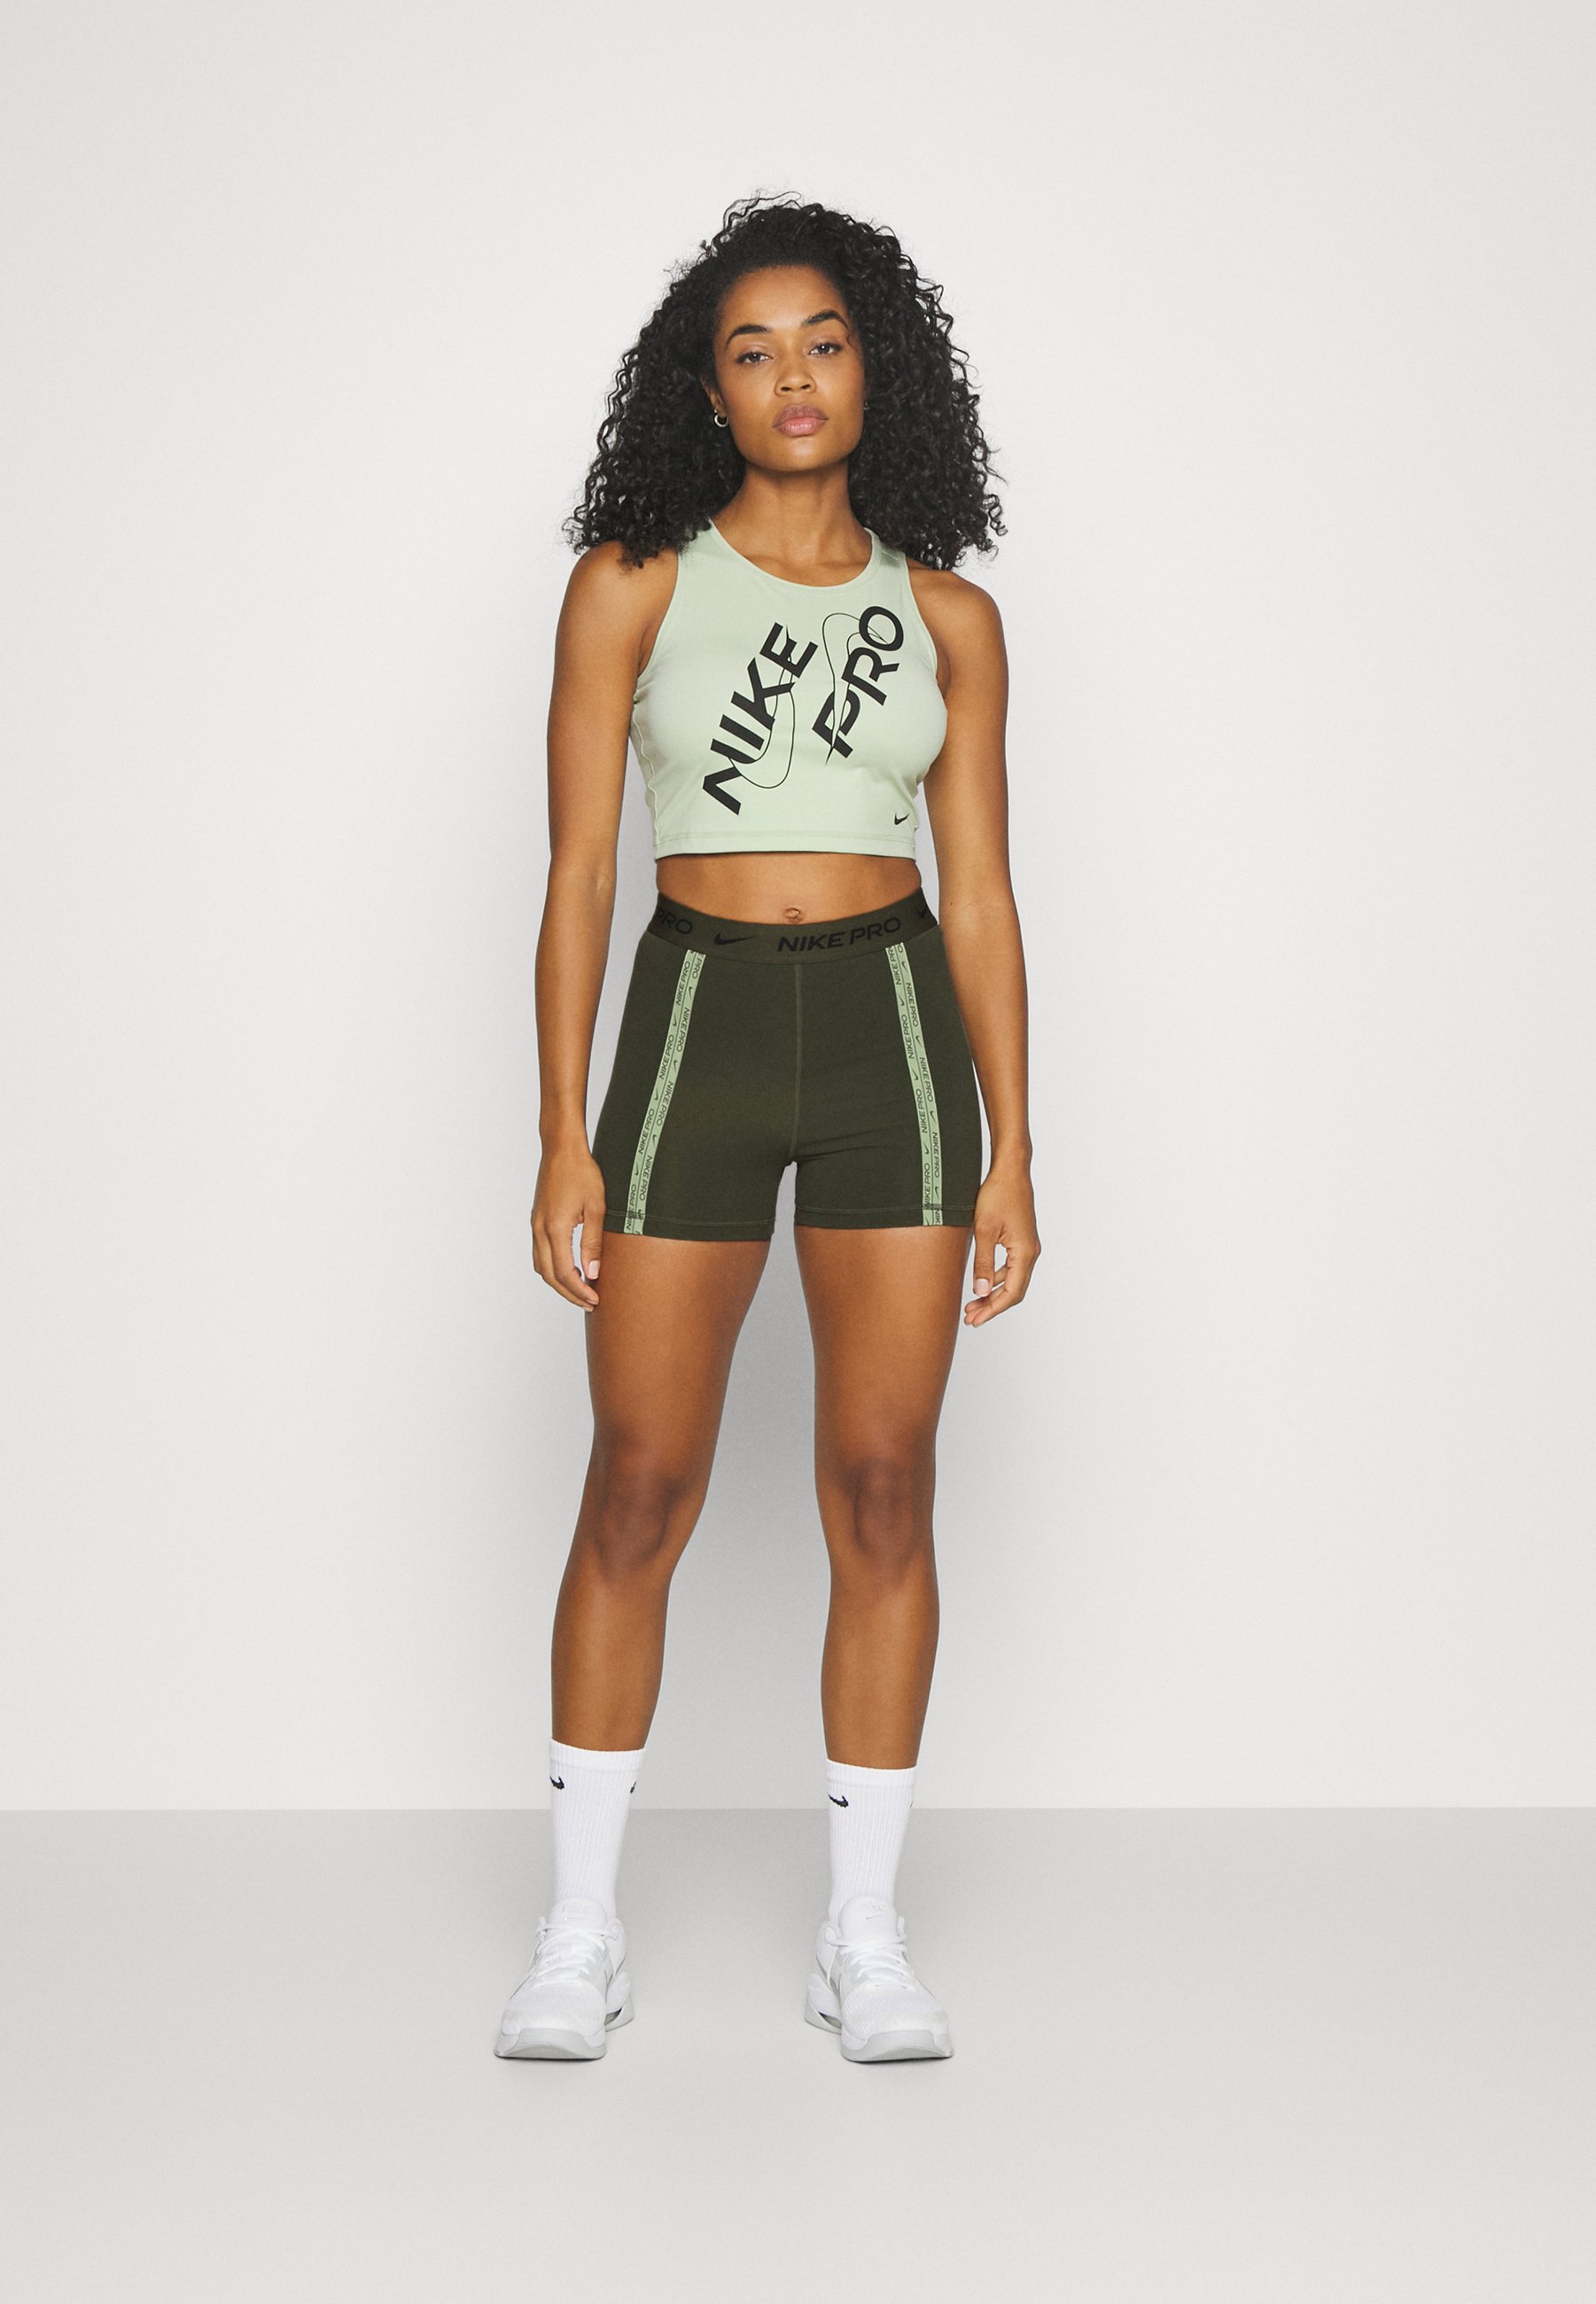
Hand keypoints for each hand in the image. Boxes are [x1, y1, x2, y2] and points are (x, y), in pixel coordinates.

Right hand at [530, 1141, 607, 1311]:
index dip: (579, 1291)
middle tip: (589, 1303)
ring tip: (581, 1289)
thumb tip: (593, 1272)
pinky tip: (570, 1266)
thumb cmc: (582, 1172)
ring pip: (541, 1266)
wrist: (561, 1149)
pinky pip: (539, 1253)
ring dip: (558, 1282)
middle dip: (569, 1293)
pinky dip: (552, 1267)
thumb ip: (593, 1242)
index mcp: (555, 1228)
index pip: (564, 1273)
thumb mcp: (596, 1207)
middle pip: (549, 1275)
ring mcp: (535, 1225)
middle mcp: (540, 1229)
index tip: (595, 1300)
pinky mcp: (536, 1220)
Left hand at [963, 1161, 1039, 1327]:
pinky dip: (996, 1278)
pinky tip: (981, 1283)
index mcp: (1025, 1253)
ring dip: (993, 1293)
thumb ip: (982, 1262)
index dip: (993, 1310)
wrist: (1010, 1171)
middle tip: (971, 1318)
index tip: (975, 1320)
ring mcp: (1027, 1246)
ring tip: (972, 1304)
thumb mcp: (984, 1230)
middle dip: (992, 1306)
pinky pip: (1011, 1268)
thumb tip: (979, 1291)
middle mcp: (1030, 1252)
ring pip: (1012, 1280)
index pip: (1011, 1293)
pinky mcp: (1021, 1240)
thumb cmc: (998, 1195)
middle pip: (1013, 1290)